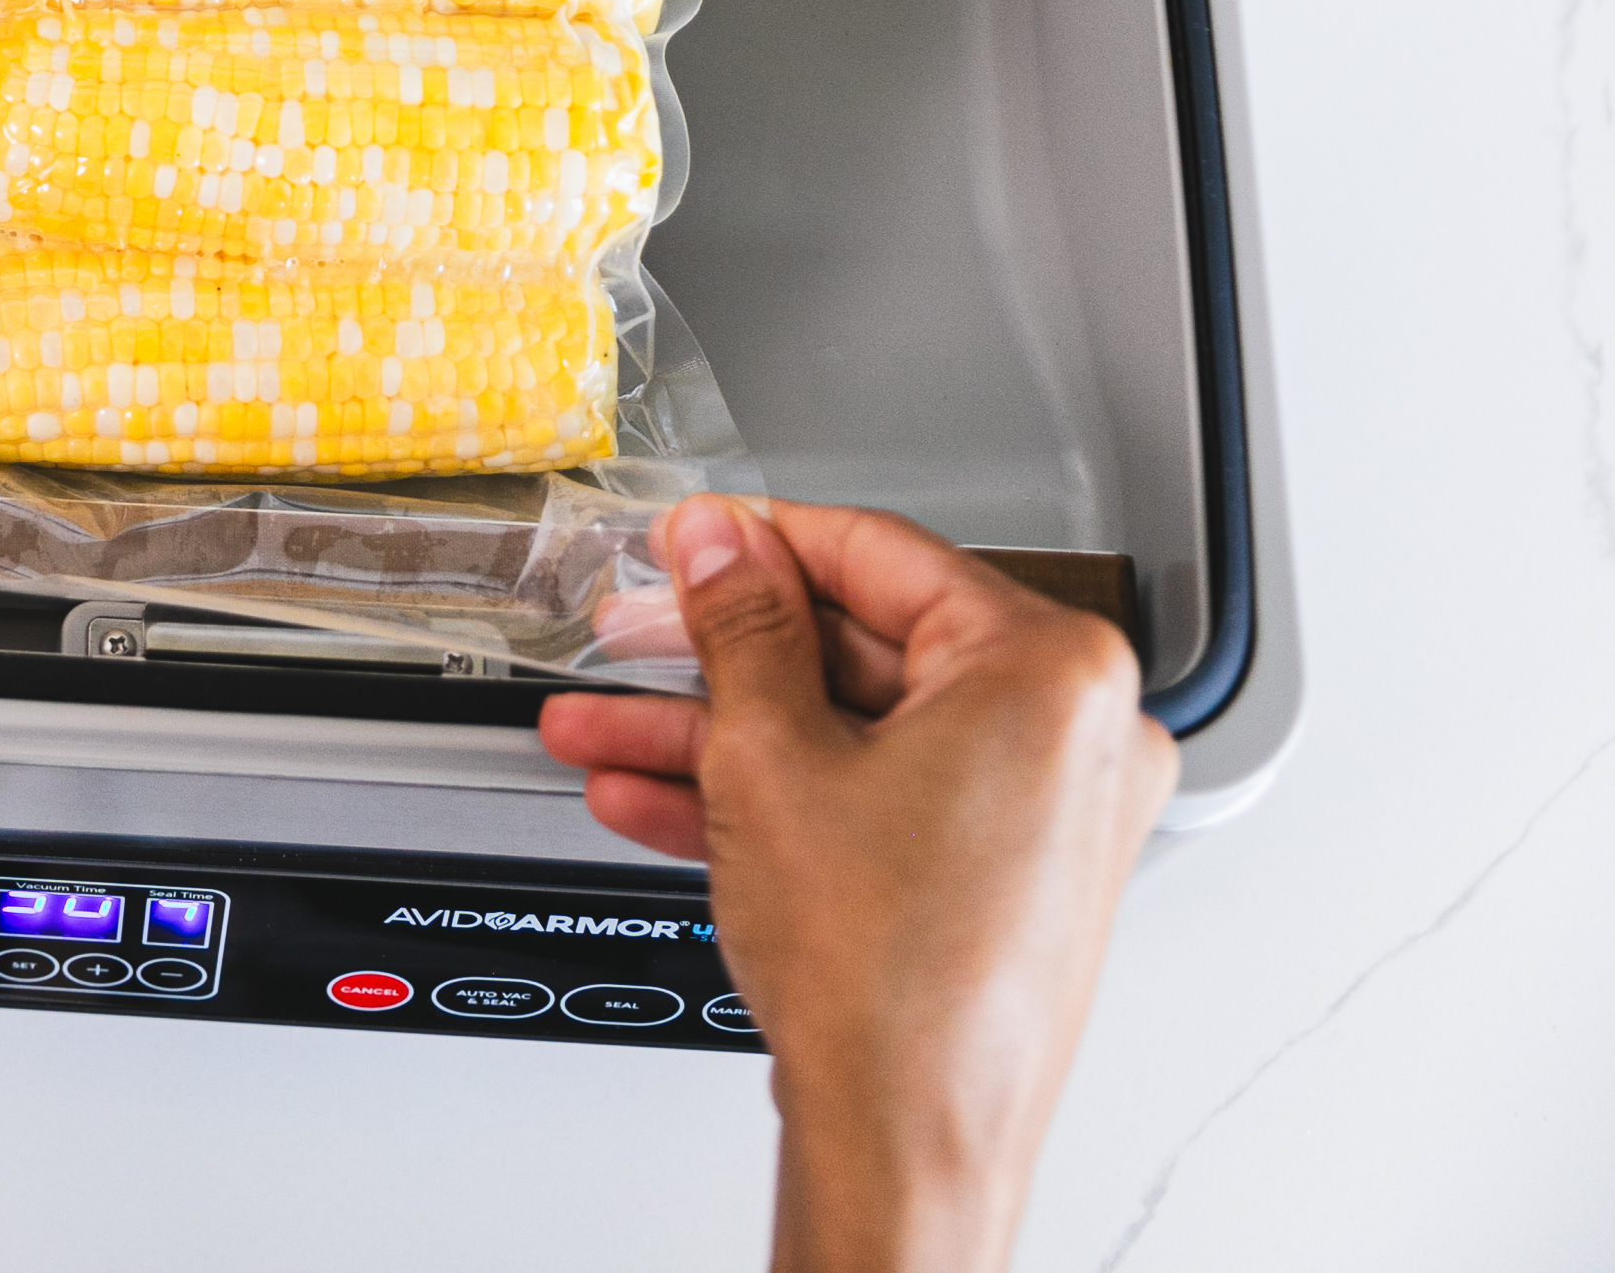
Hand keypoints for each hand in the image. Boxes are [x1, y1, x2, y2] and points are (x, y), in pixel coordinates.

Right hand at [540, 496, 1175, 1272]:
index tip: (687, 542)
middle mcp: (1076, 737)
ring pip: (854, 733)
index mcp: (1051, 675)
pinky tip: (662, 798)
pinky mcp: (1003, 874)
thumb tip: (720, 546)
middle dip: (720, 658)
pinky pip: (876, 797)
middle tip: (632, 638)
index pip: (880, 556)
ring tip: (608, 730)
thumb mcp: (770, 757)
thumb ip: (740, 627)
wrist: (909, 1142)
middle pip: (862, 649)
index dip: (756, 544)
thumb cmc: (887, 980)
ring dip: (720, 734)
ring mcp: (1045, 813)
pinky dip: (778, 795)